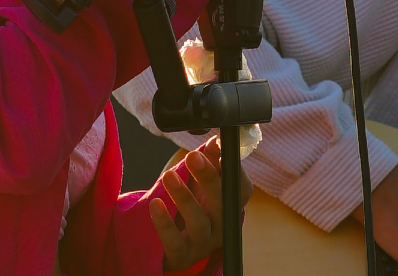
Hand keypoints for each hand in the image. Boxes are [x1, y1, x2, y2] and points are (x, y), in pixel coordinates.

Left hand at [150, 137, 252, 270]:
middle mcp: (222, 226)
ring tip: (169, 176)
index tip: (218, 147)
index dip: (233, 170)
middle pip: (223, 204)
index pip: (242, 190)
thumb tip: (216, 142)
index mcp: (230, 207)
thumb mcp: (201, 186)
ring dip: (184, 197)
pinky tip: (156, 203)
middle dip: (209, 178)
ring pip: (199, 222)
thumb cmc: (192, 209)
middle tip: (193, 156)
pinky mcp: (182, 255)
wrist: (172, 247)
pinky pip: (174, 241)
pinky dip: (165, 223)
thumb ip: (210, 163)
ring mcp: (203, 243)